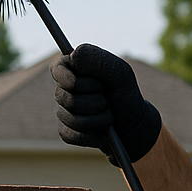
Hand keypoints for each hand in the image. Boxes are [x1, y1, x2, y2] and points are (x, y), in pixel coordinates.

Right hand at [52, 44, 162, 161]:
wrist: (134, 126)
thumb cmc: (126, 95)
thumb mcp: (120, 73)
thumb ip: (98, 60)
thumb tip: (73, 56)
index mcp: (74, 69)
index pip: (57, 69)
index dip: (71, 79)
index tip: (91, 84)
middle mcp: (65, 89)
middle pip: (65, 97)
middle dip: (94, 101)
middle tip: (108, 100)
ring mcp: (64, 110)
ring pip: (70, 117)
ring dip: (96, 119)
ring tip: (108, 115)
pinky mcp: (67, 130)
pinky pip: (71, 134)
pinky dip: (91, 134)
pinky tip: (100, 131)